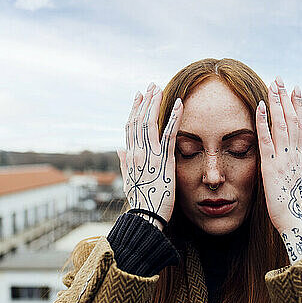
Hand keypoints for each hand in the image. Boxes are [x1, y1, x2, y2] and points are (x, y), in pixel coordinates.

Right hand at [117, 82, 182, 228]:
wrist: (146, 217)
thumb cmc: (141, 202)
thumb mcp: (128, 181)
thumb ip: (124, 164)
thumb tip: (119, 149)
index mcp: (129, 157)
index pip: (130, 128)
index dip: (134, 110)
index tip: (138, 96)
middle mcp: (136, 153)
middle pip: (139, 121)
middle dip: (145, 101)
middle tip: (151, 86)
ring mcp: (149, 156)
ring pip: (150, 123)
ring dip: (156, 103)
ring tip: (160, 89)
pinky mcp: (164, 161)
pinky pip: (169, 134)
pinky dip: (174, 117)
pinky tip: (180, 104)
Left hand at [255, 75, 301, 233]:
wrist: (293, 222)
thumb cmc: (296, 205)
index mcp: (300, 157)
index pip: (301, 126)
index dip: (299, 107)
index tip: (296, 90)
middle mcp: (294, 155)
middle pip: (292, 121)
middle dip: (286, 99)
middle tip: (281, 79)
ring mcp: (283, 159)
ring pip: (281, 126)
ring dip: (277, 104)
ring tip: (272, 85)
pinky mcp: (270, 167)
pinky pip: (266, 140)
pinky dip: (263, 123)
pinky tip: (260, 107)